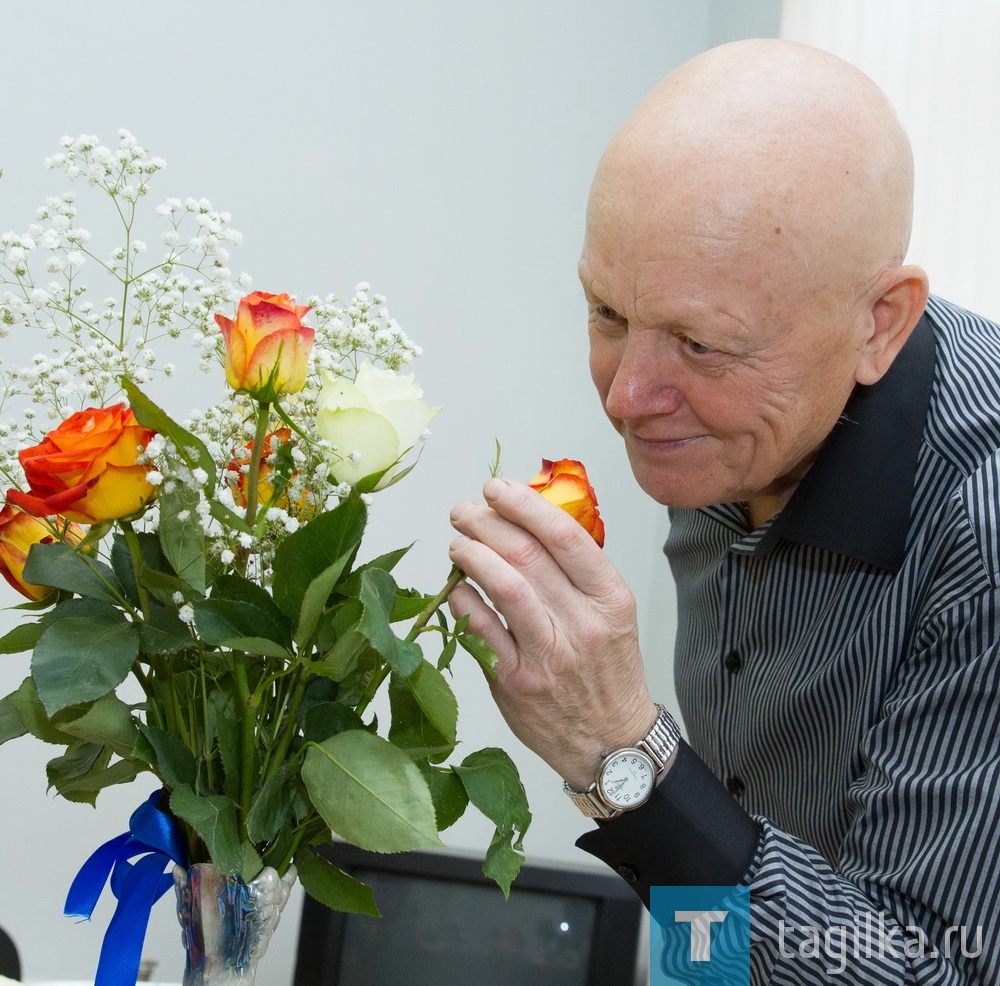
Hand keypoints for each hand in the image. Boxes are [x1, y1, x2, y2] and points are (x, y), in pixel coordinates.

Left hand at [448, 477, 656, 788]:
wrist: (612, 742)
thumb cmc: (607, 672)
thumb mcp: (612, 614)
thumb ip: (576, 572)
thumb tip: (524, 523)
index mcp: (610, 599)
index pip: (564, 535)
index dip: (524, 504)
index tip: (498, 488)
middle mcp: (582, 624)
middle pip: (526, 554)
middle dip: (486, 521)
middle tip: (465, 511)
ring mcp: (548, 654)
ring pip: (502, 585)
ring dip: (470, 553)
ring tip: (457, 542)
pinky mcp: (516, 681)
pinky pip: (479, 626)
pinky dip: (461, 598)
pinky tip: (456, 587)